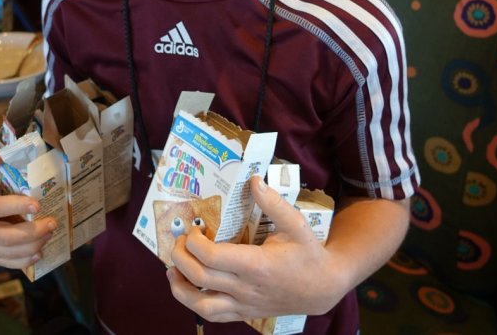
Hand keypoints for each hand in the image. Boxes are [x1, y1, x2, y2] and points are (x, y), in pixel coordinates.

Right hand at [0, 144, 57, 268]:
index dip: (15, 207)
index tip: (38, 204)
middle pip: (5, 237)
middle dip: (32, 232)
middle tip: (53, 222)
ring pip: (9, 252)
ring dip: (33, 245)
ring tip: (50, 233)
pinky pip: (7, 262)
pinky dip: (25, 260)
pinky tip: (40, 252)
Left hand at [167, 176, 345, 321]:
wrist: (324, 288)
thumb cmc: (309, 254)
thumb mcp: (296, 224)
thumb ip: (273, 203)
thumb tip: (253, 180)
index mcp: (256, 265)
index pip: (211, 258)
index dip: (193, 243)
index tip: (193, 230)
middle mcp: (247, 288)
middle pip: (200, 278)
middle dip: (180, 258)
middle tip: (179, 242)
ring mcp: (245, 304)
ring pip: (203, 306)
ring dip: (180, 289)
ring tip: (172, 271)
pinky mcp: (246, 313)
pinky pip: (215, 316)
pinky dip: (196, 305)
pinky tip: (190, 289)